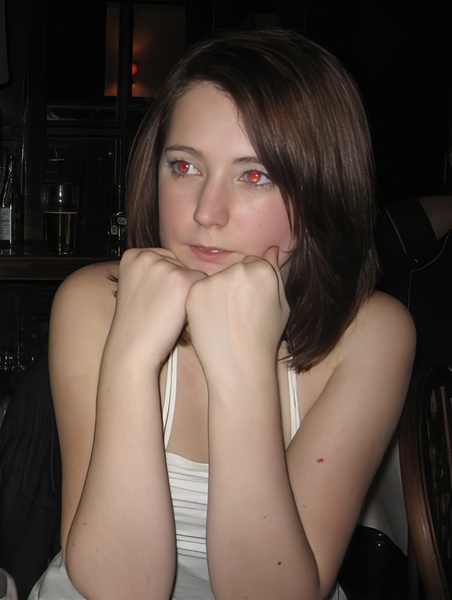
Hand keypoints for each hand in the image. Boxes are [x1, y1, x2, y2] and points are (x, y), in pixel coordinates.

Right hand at [108, 248, 206, 368]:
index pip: (165, 258)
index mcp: (132, 255)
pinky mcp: (182, 280)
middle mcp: (147, 256)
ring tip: (168, 311)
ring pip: (192, 274)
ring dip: (187, 292)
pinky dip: (196, 300)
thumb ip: (153, 270)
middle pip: (179, 263)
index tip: (153, 297)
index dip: (165, 281)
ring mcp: (164, 266)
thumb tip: (180, 265)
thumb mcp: (137, 287)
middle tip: (160, 306)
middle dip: (177, 284)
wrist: (133, 348)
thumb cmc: (137, 324)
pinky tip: (179, 313)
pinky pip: (203, 285)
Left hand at [186, 247, 289, 379]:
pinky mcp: (194, 291)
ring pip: (213, 278)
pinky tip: (210, 321)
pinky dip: (200, 302)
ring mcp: (214, 280)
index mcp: (263, 270)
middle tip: (234, 313)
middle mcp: (238, 270)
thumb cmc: (264, 339)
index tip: (248, 304)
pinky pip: (197, 289)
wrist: (239, 366)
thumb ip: (275, 273)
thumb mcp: (281, 306)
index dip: (249, 284)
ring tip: (223, 320)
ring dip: (215, 292)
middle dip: (232, 286)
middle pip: (231, 269)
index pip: (252, 263)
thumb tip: (272, 248)